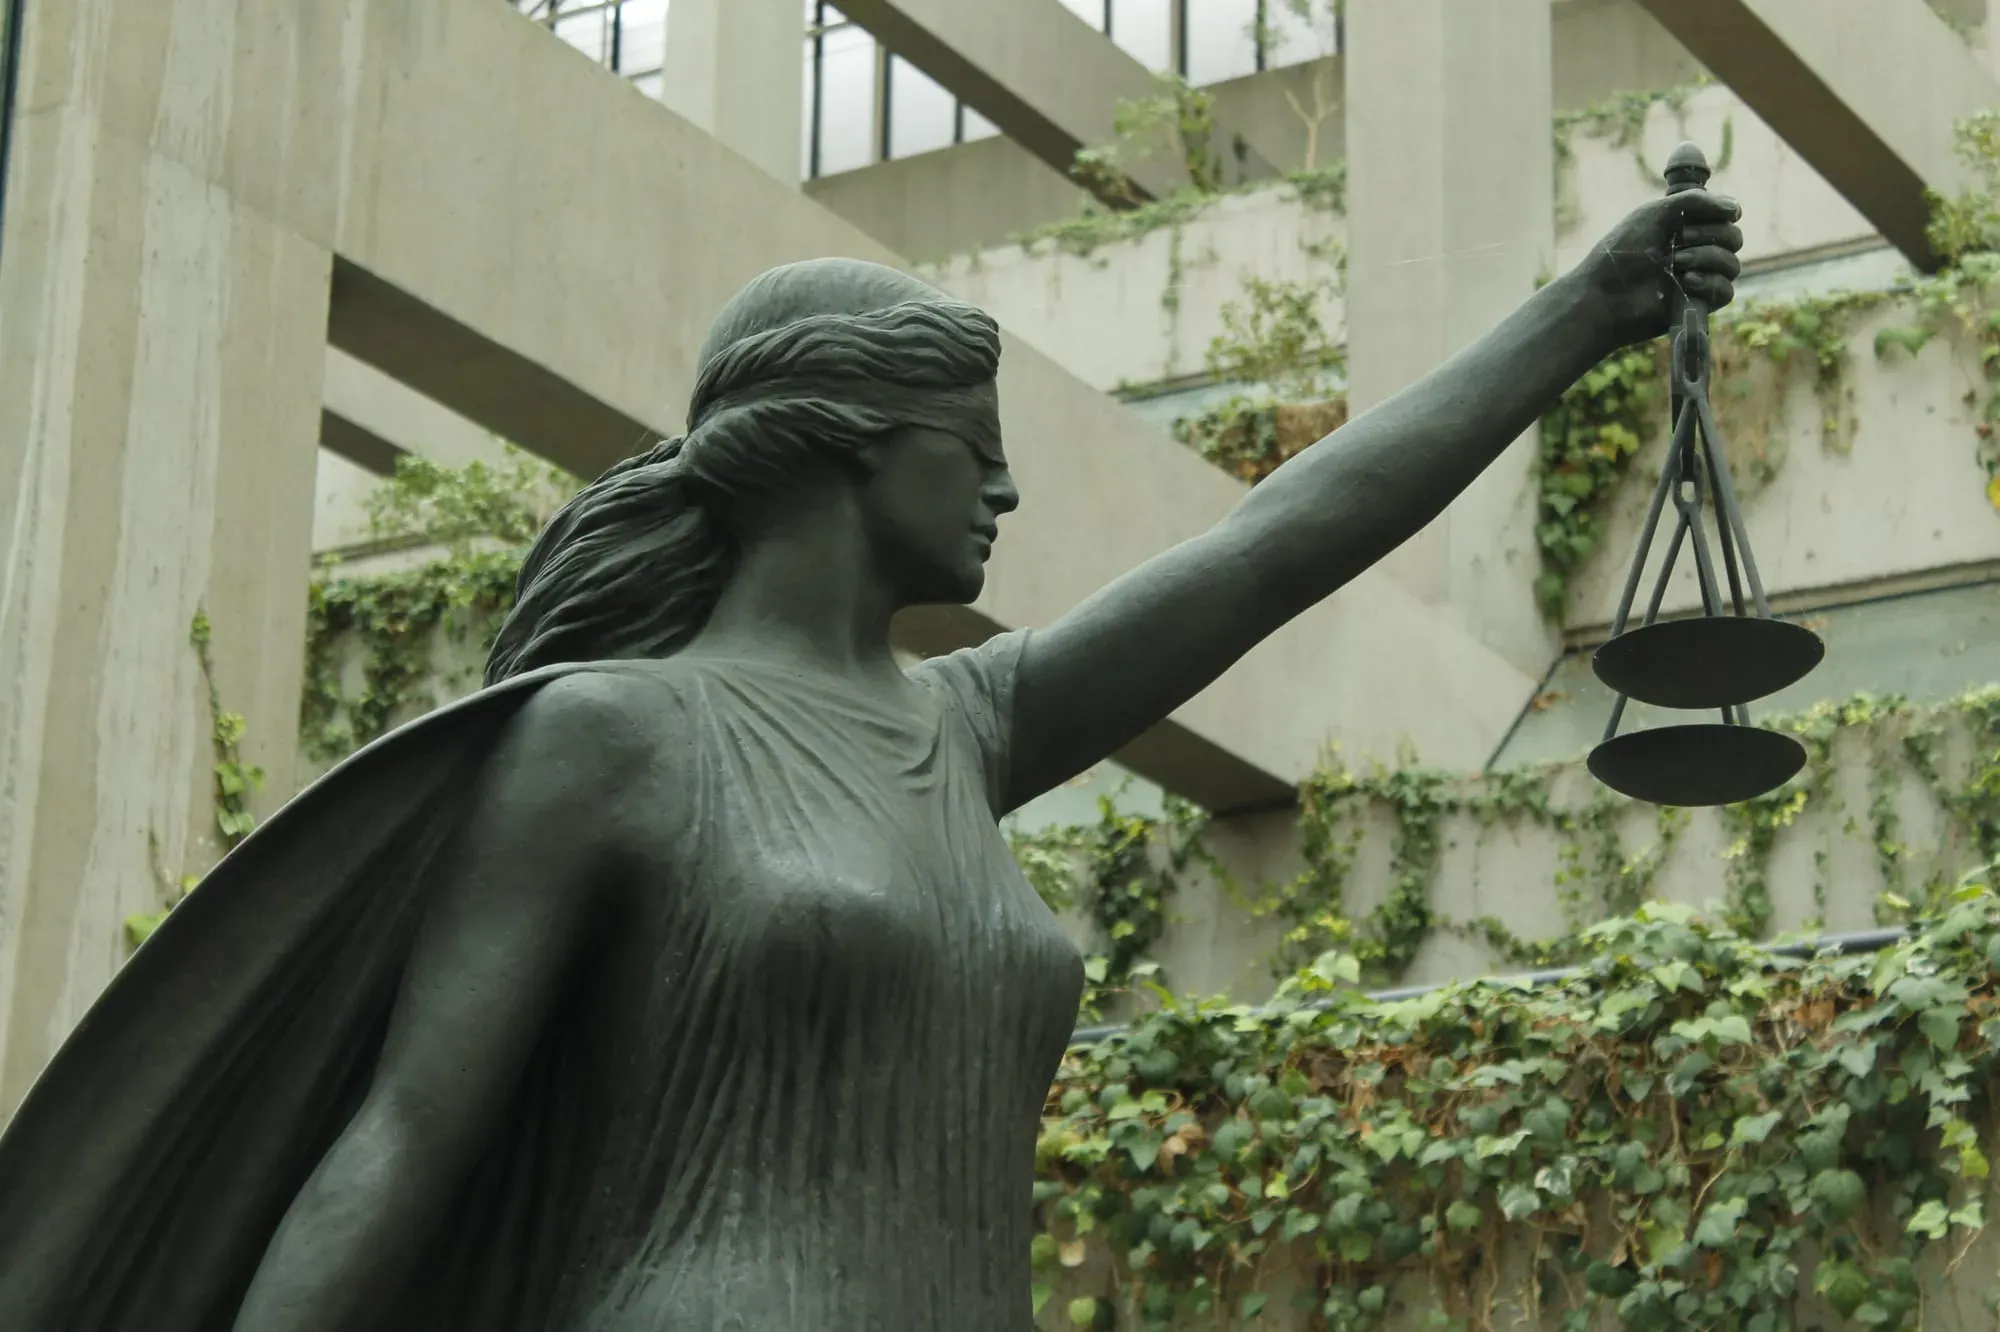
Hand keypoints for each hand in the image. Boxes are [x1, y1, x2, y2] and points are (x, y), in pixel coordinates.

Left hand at [1578, 189, 1743, 348]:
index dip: (1724, 212)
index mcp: (1685, 227)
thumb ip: (1694, 202)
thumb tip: (1734, 209)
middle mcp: (1694, 251)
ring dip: (1708, 258)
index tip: (1716, 213)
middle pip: (1734, 238)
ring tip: (1676, 264)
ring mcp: (1697, 278)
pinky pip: (1725, 292)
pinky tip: (1687, 282)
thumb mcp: (1654, 214)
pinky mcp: (1696, 304)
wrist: (1603, 296)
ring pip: (1732, 264)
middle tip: (1680, 239)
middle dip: (1712, 234)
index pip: (1726, 215)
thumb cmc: (1622, 253)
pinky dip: (1711, 284)